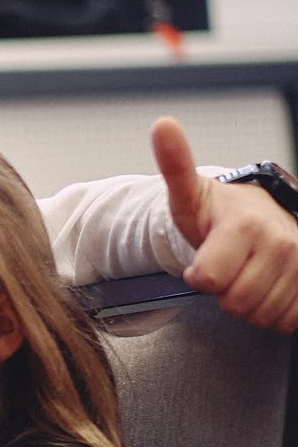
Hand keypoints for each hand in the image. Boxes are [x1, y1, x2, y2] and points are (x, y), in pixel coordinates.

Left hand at [153, 118, 297, 331]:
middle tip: (228, 266)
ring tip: (246, 273)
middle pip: (234, 302)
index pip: (207, 280)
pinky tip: (267, 285)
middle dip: (224, 291)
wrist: (261, 216)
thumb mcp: (189, 193)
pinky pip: (284, 320)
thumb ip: (174, 165)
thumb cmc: (219, 212)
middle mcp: (280, 242)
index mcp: (245, 224)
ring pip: (260, 315)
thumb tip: (162, 125)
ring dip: (247, 302)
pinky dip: (271, 311)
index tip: (204, 259)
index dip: (198, 276)